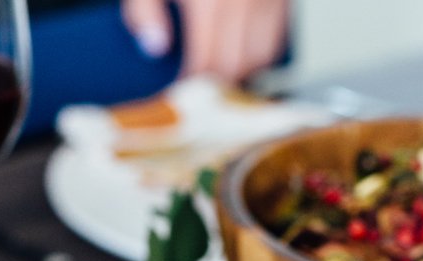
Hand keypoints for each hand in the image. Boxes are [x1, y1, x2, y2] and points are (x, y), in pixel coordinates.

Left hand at [121, 0, 289, 81]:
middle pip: (235, 68)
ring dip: (242, 69)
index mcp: (209, 3)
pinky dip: (262, 46)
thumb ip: (143, 10)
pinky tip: (241, 42)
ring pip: (263, 56)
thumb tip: (154, 48)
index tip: (177, 90)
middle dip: (214, 83)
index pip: (204, 66)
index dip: (190, 86)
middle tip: (195, 84)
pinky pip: (279, 33)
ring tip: (219, 67)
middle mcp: (245, 0)